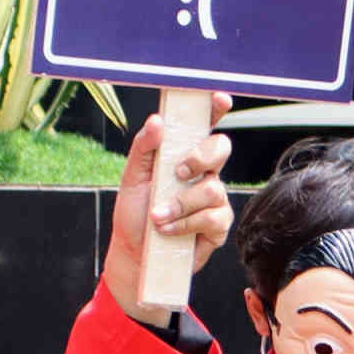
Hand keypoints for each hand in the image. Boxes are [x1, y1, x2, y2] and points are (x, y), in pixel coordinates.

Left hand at [106, 109, 235, 319]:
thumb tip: (157, 122)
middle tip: (178, 172)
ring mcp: (214, 199)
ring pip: (213, 189)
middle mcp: (203, 173)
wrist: (134, 254)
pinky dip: (186, 224)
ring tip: (158, 217)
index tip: (219, 99)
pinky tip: (169, 231)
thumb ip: (144, 147)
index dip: (215, 109)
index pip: (204, 126)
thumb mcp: (132, 177)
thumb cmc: (135, 213)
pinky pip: (213, 218)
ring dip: (181, 204)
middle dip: (201, 157)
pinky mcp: (218, 226)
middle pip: (221, 148)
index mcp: (184, 155)